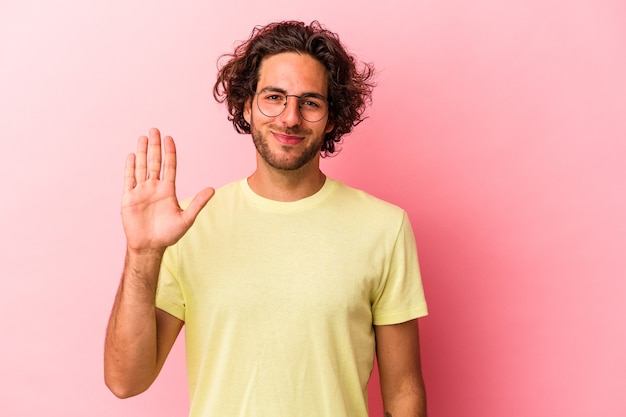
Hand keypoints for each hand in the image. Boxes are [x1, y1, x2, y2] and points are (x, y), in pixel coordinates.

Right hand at [121, 128, 213, 254]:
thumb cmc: (168, 234)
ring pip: (142, 167)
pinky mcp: (129, 197)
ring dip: (142, 152)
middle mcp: (154, 187)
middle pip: (155, 162)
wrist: (149, 246)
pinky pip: (129, 179)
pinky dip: (130, 167)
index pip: (169, 167)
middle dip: (155, 146)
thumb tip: (212, 190)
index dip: (170, 152)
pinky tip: (132, 155)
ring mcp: (141, 191)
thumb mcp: (186, 218)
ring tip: (143, 137)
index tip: (169, 138)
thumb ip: (198, 203)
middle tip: (155, 130)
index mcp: (168, 190)